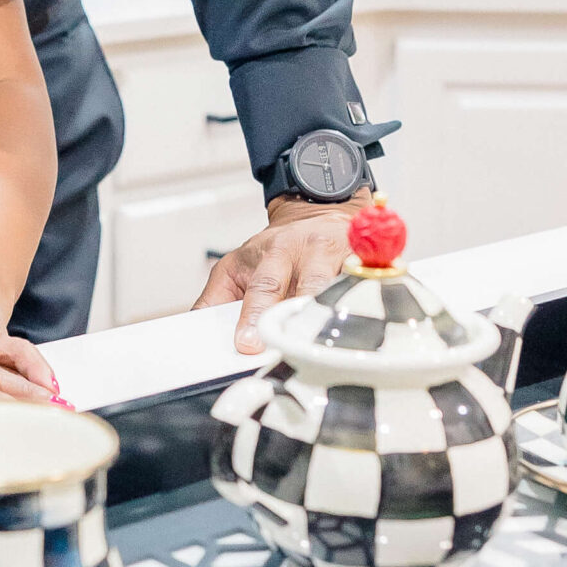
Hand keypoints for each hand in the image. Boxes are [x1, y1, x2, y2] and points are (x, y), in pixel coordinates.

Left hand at [194, 193, 371, 351]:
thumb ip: (217, 298)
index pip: (263, 286)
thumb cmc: (276, 250)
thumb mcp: (238, 265)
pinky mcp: (369, 265)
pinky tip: (365, 335)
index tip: (247, 344)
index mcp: (272, 253)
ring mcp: (342, 258)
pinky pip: (371, 291)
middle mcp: (309, 252)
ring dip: (334, 321)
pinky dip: (368, 310)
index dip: (255, 315)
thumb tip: (194, 331)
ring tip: (328, 352)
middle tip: (288, 351)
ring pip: (343, 291)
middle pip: (307, 288)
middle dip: (298, 320)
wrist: (318, 214)